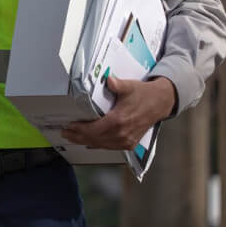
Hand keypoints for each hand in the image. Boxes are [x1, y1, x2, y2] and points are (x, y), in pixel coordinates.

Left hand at [60, 76, 175, 150]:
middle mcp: (122, 134)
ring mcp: (126, 141)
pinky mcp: (130, 144)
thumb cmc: (143, 93)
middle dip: (77, 137)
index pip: (94, 129)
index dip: (79, 129)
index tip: (68, 126)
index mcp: (119, 121)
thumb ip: (117, 84)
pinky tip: (89, 143)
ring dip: (85, 142)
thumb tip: (108, 80)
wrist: (161, 103)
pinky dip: (98, 145)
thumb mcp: (130, 86)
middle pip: (94, 139)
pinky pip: (110, 147)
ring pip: (101, 145)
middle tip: (64, 133)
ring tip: (73, 138)